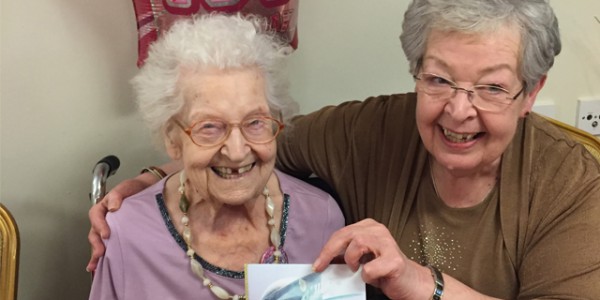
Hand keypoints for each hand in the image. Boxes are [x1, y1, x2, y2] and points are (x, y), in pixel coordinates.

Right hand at [85, 175, 156, 271]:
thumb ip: (117, 195)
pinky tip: (99, 265)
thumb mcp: (124, 188)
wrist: (145, 190)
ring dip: (96, 253)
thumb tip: (113, 207)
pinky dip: (102, 255)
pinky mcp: (116, 235)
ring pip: (98, 241)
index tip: (106, 234)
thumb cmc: (133, 189)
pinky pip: (107, 245)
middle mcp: (103, 219)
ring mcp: (108, 228)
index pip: (96, 216)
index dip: (99, 225)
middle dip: (96, 244)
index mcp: (102, 207)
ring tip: (95, 265)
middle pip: (94, 232)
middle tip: (100, 253)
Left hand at [312, 219, 431, 299]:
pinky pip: (369, 268)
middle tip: (321, 267)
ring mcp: (387, 243)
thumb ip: (346, 253)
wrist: (410, 282)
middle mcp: (378, 230)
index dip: (327, 248)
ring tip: (357, 269)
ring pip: (356, 244)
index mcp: (369, 227)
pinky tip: (374, 277)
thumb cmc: (384, 270)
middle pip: (346, 235)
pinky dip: (366, 276)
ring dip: (352, 261)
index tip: (317, 264)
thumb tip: (324, 259)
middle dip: (329, 252)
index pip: (341, 233)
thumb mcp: (362, 258)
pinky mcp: (393, 260)